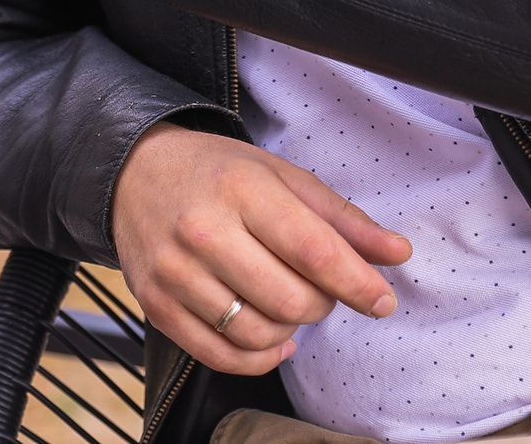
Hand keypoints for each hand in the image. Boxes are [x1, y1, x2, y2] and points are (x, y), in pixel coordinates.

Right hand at [112, 122, 410, 374]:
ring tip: (287, 303)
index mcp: (241, 187)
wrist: (133, 173)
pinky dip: (259, 358)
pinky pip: (221, 356)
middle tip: (318, 288)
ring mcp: (174, 271)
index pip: (315, 251)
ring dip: (290, 330)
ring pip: (258, 333)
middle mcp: (203, 230)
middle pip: (291, 301)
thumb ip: (341, 219)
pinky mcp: (155, 304)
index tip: (382, 300)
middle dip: (321, 304)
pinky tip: (272, 339)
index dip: (357, 284)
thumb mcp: (280, 176)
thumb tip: (398, 254)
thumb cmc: (216, 172)